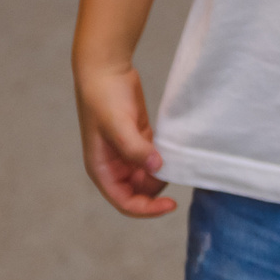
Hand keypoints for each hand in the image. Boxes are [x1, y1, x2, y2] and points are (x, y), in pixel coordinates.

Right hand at [74, 58, 174, 216]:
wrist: (106, 70)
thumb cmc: (104, 98)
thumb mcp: (119, 125)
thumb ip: (136, 149)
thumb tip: (156, 168)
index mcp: (101, 169)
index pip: (124, 201)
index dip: (146, 208)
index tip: (171, 205)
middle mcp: (113, 165)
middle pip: (138, 192)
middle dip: (156, 189)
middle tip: (177, 171)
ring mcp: (126, 152)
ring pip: (147, 175)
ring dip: (162, 173)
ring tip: (177, 159)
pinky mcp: (139, 138)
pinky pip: (153, 157)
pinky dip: (164, 158)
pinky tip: (176, 151)